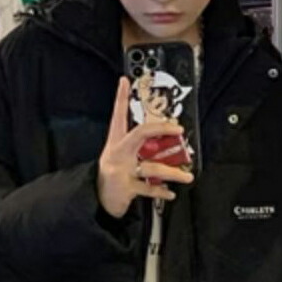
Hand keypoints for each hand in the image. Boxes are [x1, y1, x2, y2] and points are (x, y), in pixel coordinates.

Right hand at [98, 78, 192, 217]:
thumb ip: (138, 149)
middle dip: (162, 129)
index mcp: (116, 142)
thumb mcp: (118, 158)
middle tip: (178, 129)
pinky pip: (149, 188)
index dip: (121, 97)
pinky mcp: (125, 187)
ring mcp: (121, 169)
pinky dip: (162, 192)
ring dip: (173, 173)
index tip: (125, 81)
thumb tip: (164, 145)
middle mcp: (118, 153)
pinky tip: (170, 193)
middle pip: (140, 133)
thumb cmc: (112, 176)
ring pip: (152, 166)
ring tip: (186, 177)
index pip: (118, 115)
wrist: (95, 199)